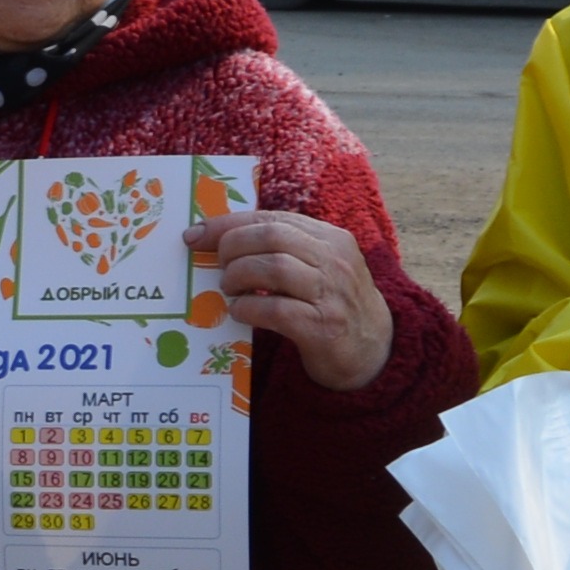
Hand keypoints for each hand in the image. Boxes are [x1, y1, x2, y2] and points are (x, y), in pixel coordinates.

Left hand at [189, 208, 394, 394]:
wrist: (374, 351)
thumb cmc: (334, 305)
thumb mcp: (319, 268)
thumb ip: (284, 251)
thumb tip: (220, 242)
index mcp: (330, 238)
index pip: (274, 218)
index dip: (230, 224)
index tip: (196, 234)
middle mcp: (334, 260)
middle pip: (272, 236)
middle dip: (232, 248)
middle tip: (218, 266)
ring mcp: (331, 293)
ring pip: (274, 268)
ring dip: (238, 276)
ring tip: (229, 289)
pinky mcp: (323, 327)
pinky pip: (276, 310)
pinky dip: (248, 308)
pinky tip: (239, 311)